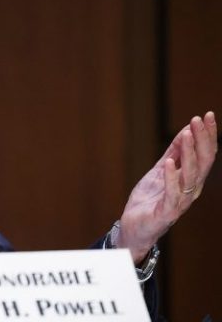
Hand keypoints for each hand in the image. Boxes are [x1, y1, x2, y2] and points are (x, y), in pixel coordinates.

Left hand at [116, 112, 216, 262]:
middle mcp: (191, 190)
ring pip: (191, 175)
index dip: (207, 135)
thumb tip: (185, 131)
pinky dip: (171, 177)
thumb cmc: (150, 200)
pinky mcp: (167, 212)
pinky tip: (168, 162)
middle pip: (203, 162)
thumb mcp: (160, 171)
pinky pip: (172, 193)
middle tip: (198, 119)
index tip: (206, 115)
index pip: (206, 154)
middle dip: (202, 139)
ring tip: (186, 133)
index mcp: (192, 180)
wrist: (134, 227)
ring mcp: (181, 201)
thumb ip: (173, 154)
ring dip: (189, 153)